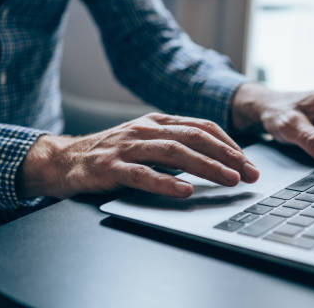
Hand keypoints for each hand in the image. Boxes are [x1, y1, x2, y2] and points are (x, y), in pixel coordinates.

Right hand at [18, 113, 259, 198]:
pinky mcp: (110, 167)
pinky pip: (142, 174)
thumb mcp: (145, 142)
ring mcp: (127, 147)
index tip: (248, 162)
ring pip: (174, 152)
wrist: (64, 159)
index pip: (201, 127)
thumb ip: (174, 145)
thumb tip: (214, 160)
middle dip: (226, 155)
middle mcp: (145, 129)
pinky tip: (184, 191)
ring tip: (228, 180)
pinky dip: (165, 182)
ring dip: (206, 166)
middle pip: (194, 137)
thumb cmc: (111, 153)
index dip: (228, 143)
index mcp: (157, 121)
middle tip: (249, 173)